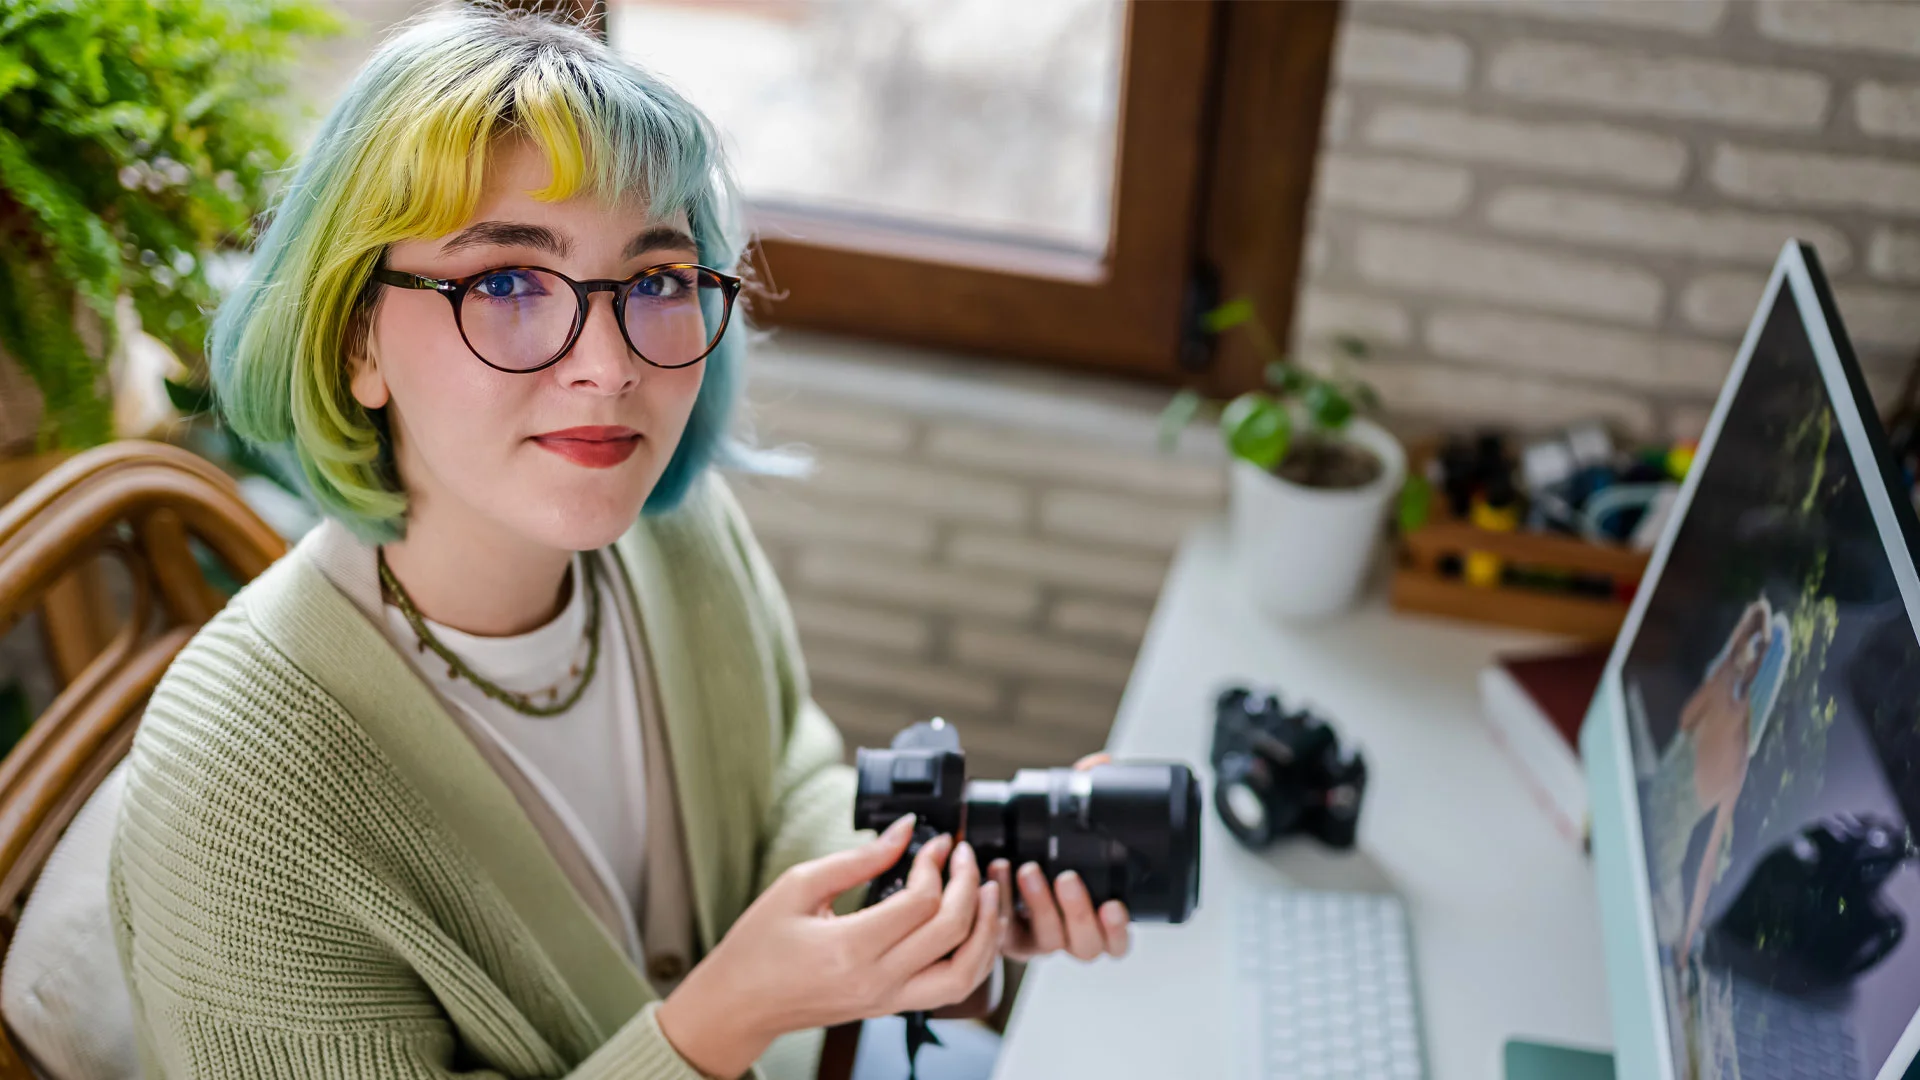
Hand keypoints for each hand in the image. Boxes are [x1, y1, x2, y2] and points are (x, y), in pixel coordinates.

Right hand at [657, 814, 1004, 1078]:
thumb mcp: (798, 886)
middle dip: (968, 884)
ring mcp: (887, 1000)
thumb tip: (904, 830)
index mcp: (849, 948)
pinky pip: (951, 988)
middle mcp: (876, 981)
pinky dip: (972, 956)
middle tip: (963, 855)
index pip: (921, 903)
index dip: (936, 863)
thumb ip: (857, 858)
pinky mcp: (891, 1007)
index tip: (935, 841)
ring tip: (985, 891)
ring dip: (985, 929)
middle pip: (952, 933)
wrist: (737, 1005)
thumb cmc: (757, 948)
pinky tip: (971, 925)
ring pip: (965, 973)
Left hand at [986, 753, 1131, 962]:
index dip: (1117, 930)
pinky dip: (1000, 901)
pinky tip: (996, 874)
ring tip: (1026, 870)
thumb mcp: (1064, 825)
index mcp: (1093, 919)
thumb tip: (1102, 763)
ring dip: (1039, 904)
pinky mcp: (1001, 937)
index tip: (1114, 905)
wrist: (990, 869)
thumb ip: (1083, 794)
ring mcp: (1034, 939)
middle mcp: (1066, 934)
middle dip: (1077, 911)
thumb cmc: (1040, 849)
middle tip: (1066, 878)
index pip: (1116, 941)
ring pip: (1047, 940)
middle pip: (1084, 945)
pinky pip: (1002, 932)